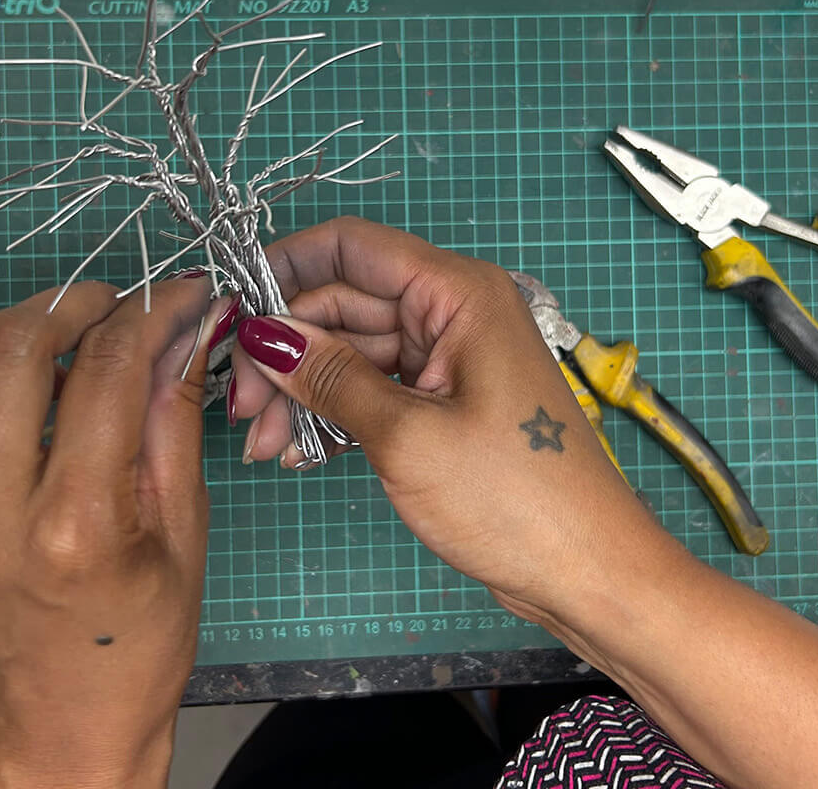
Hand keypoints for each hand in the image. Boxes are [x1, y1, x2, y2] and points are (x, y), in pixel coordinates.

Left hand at [0, 279, 235, 788]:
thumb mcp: (183, 532)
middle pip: (3, 353)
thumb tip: (179, 327)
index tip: (169, 295)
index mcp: (76, 526)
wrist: (65, 730)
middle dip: (64, 306)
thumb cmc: (135, 648)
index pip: (104, 370)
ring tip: (22, 352)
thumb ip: (171, 419)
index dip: (146, 312)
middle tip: (100, 310)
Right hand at [229, 217, 669, 624]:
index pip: (352, 248)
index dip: (284, 268)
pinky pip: (373, 390)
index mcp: (458, 294)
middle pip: (344, 305)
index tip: (231, 310)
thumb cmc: (517, 499)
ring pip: (352, 353)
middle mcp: (454, 314)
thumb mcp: (407, 436)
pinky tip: (299, 452)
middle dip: (285, 351)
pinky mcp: (445, 404)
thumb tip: (263, 334)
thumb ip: (330, 377)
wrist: (586, 570)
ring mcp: (450, 361)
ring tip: (262, 444)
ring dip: (302, 393)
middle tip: (238, 407)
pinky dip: (334, 415)